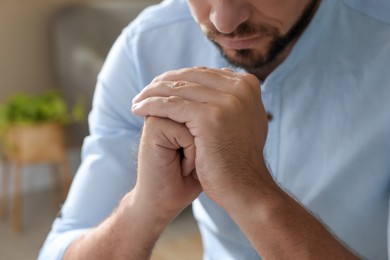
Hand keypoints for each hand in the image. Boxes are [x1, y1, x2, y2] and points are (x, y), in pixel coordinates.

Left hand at [132, 67, 274, 211]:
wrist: (244, 188)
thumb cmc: (237, 158)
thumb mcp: (244, 118)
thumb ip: (233, 98)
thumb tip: (223, 77)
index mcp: (247, 84)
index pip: (203, 73)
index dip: (178, 79)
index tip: (160, 87)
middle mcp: (241, 87)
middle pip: (190, 78)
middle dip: (162, 84)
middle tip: (144, 93)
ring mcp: (228, 101)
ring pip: (178, 89)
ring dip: (152, 94)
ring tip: (137, 101)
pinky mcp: (210, 117)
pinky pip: (171, 105)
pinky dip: (151, 105)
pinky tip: (137, 110)